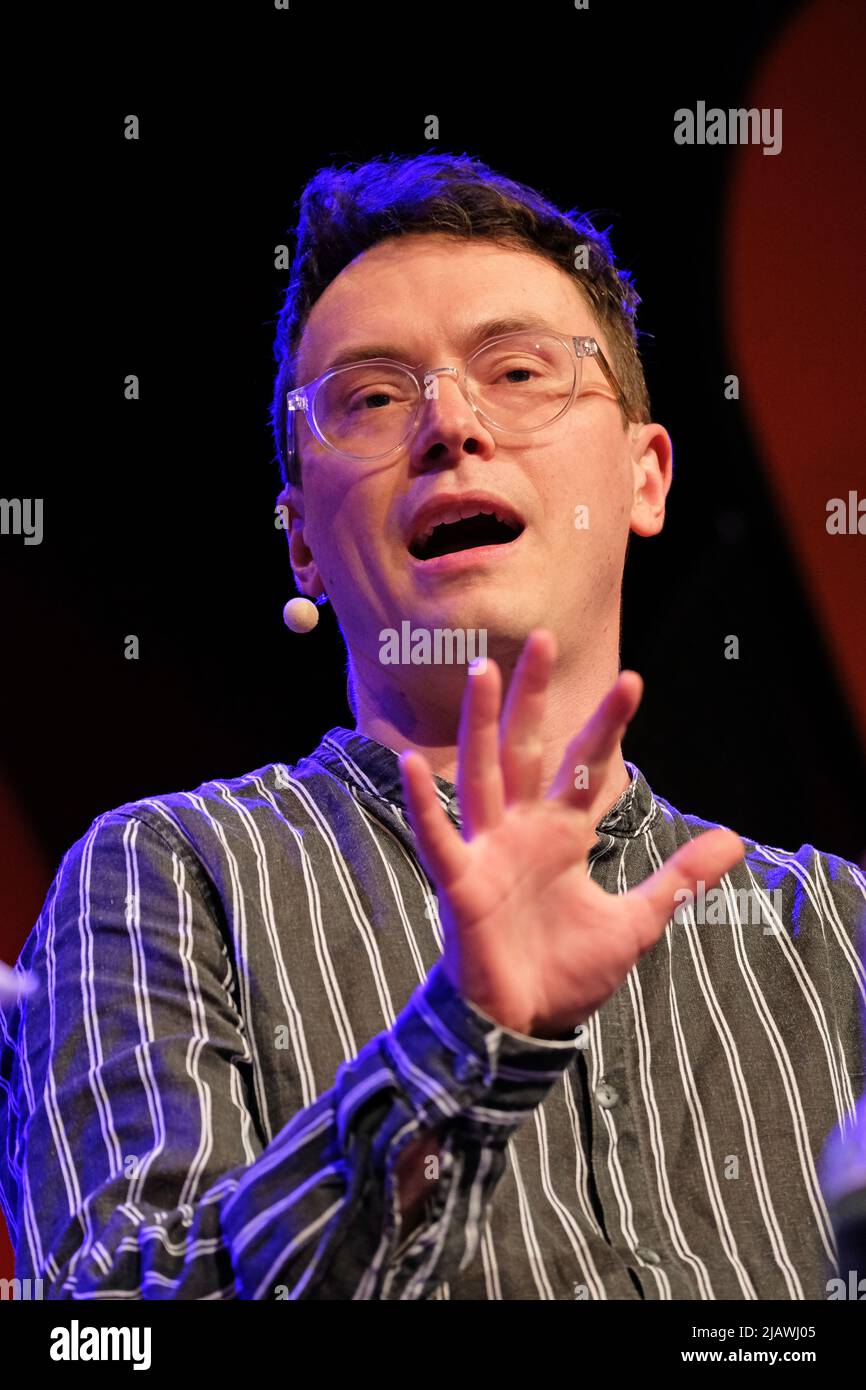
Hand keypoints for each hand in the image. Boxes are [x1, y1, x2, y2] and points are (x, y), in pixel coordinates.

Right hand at [399, 629, 744, 1037]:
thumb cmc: (565, 970)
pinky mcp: (461, 884)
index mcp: (561, 834)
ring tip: (483, 671)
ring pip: (482, 775)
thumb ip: (678, 878)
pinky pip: (440, 839)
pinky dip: (425, 807)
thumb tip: (734, 839)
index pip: (587, 768)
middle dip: (534, 697)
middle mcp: (522, 831)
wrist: (521, 1025)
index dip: (607, 726)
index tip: (633, 681)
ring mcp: (488, 852)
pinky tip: (411, 767)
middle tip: (542, 638)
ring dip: (481, 726)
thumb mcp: (636, 922)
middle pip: (527, 750)